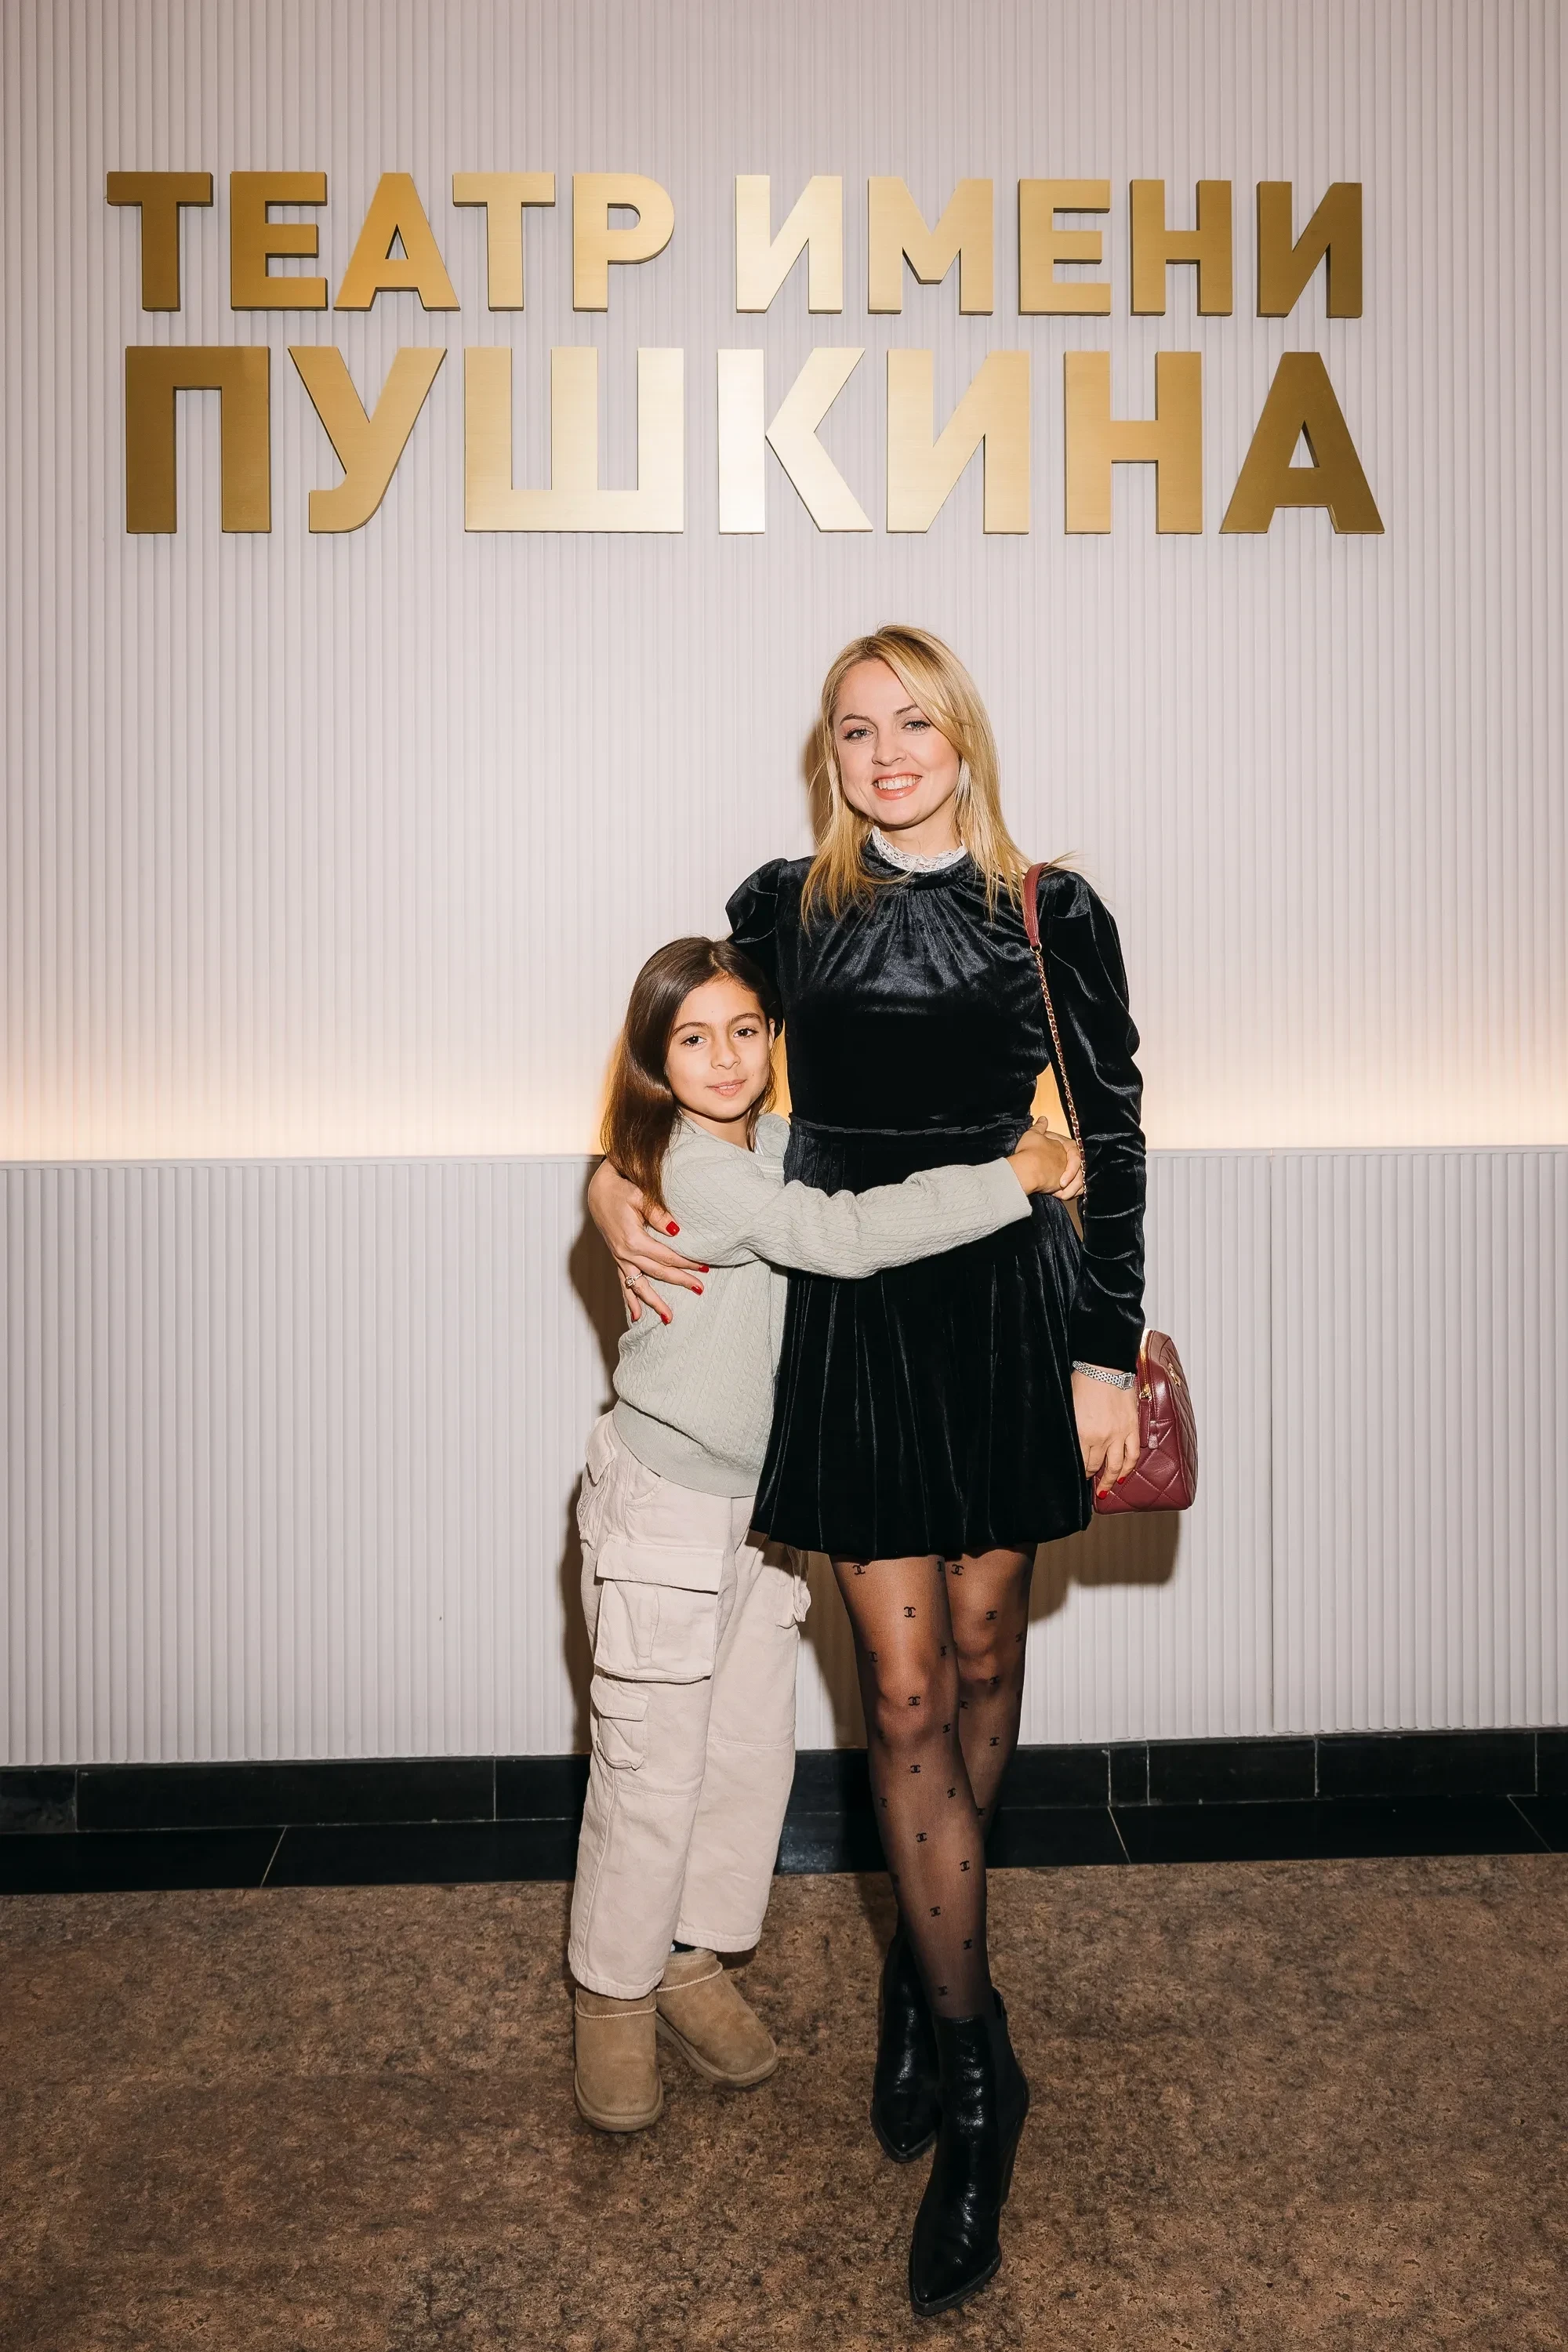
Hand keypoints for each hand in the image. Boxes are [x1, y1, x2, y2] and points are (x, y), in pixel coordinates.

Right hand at [586, 1159, 706, 1325]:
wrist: (598, 1192)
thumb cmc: (621, 1191)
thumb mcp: (640, 1197)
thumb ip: (658, 1214)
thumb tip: (676, 1231)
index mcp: (633, 1240)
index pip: (666, 1256)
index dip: (686, 1262)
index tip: (703, 1267)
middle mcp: (625, 1254)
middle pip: (657, 1273)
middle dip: (680, 1281)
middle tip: (699, 1289)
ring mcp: (620, 1259)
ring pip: (639, 1286)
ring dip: (654, 1303)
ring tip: (669, 1318)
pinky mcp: (617, 1259)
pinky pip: (624, 1284)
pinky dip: (630, 1300)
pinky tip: (637, 1316)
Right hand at [1006, 1121, 1083, 1199]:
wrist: (1027, 1169)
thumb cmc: (1029, 1152)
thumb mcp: (1032, 1134)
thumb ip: (1040, 1127)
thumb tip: (1044, 1119)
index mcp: (1063, 1146)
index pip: (1071, 1150)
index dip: (1064, 1156)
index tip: (1053, 1159)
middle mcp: (1067, 1160)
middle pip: (1075, 1167)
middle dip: (1069, 1174)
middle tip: (1059, 1179)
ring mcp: (1067, 1173)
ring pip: (1076, 1180)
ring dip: (1069, 1186)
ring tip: (1060, 1189)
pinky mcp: (1063, 1186)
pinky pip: (1072, 1191)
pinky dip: (1067, 1193)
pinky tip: (1060, 1195)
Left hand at [1072, 1371, 1140, 1496]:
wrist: (1104, 1367)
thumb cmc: (1082, 1383)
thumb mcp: (1068, 1408)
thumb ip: (1071, 1429)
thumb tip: (1068, 1444)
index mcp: (1082, 1433)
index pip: (1080, 1462)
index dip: (1078, 1472)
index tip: (1077, 1476)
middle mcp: (1101, 1438)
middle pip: (1096, 1466)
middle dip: (1091, 1476)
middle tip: (1088, 1482)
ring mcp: (1119, 1434)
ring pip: (1116, 1466)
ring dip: (1109, 1480)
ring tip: (1105, 1489)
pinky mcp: (1132, 1428)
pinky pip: (1133, 1454)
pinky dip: (1128, 1468)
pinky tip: (1123, 1475)